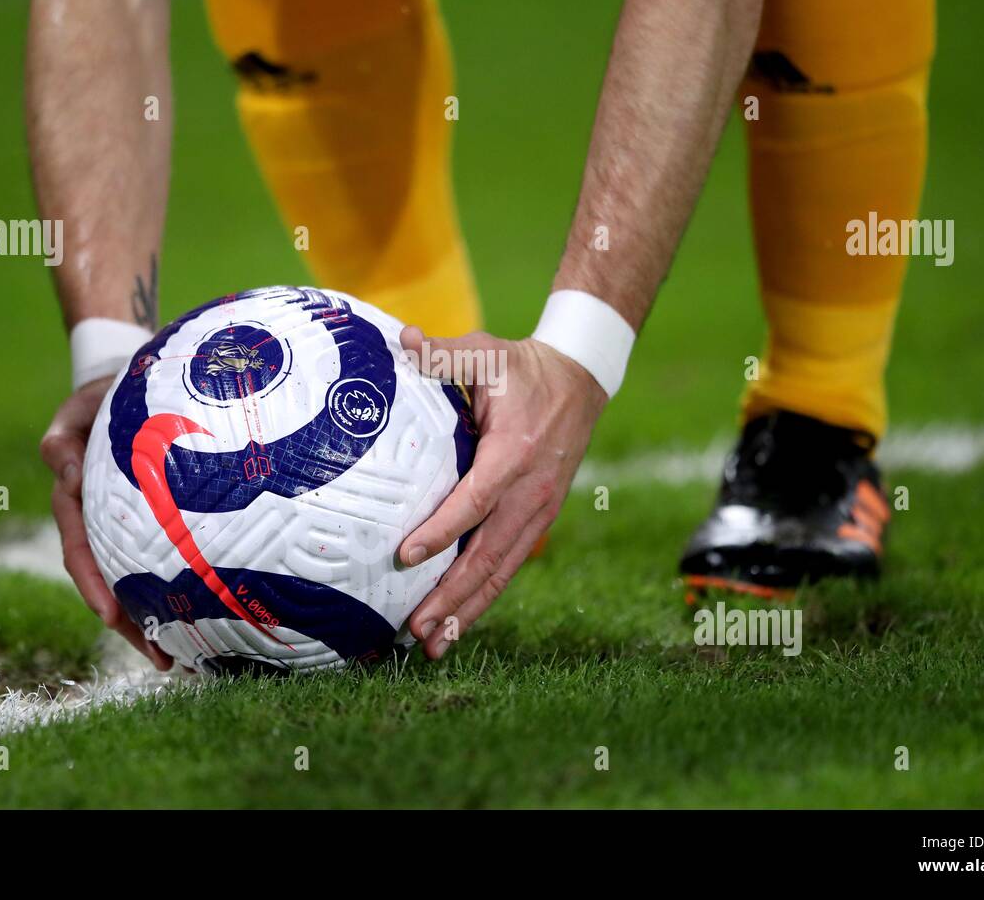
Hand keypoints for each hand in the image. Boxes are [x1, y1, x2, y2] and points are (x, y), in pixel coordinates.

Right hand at [40, 375, 172, 670]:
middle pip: (113, 583)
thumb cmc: (111, 391)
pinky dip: (183, 592)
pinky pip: (170, 561)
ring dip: (159, 622)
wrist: (143, 382)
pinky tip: (213, 619)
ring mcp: (132, 525)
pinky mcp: (163, 523)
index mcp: (80, 497)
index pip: (81, 548)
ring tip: (189, 660)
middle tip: (163, 659)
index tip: (111, 616)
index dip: (94, 584)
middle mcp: (103, 520)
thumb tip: (61, 467)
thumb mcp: (84, 404)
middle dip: (133, 626)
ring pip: (142, 582)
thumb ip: (65, 433)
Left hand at [398, 326, 606, 658]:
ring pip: (501, 570)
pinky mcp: (539, 518)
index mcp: (515, 451)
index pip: (476, 499)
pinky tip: (457, 621)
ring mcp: (539, 510)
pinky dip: (484, 596)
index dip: (443, 530)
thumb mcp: (486, 350)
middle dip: (452, 595)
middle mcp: (531, 491)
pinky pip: (509, 564)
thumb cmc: (522, 367)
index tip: (407, 555)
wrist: (580, 380)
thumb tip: (402, 341)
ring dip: (467, 609)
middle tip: (415, 628)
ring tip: (432, 643)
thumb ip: (444, 353)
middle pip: (489, 554)